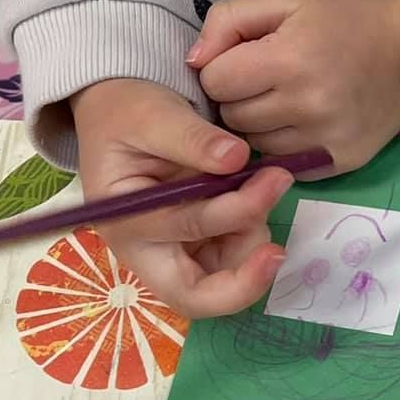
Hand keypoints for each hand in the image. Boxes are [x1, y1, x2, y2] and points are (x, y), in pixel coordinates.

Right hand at [71, 78, 292, 316]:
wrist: (120, 102)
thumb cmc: (127, 110)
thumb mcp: (152, 114)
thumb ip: (192, 138)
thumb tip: (236, 159)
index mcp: (128, 227)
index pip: (183, 275)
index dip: (234, 275)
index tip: (273, 244)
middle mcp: (147, 249)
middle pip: (199, 297)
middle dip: (246, 276)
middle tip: (279, 244)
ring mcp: (171, 246)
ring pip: (222, 275)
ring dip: (251, 241)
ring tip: (261, 184)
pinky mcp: (193, 236)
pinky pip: (230, 250)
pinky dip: (250, 227)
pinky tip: (254, 190)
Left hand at [189, 0, 399, 172]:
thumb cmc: (343, 20)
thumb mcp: (286, 0)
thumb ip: (229, 20)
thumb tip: (193, 62)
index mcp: (289, 58)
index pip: (215, 81)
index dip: (221, 68)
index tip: (244, 58)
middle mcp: (307, 105)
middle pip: (231, 117)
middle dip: (236, 98)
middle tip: (264, 79)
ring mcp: (325, 139)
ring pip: (253, 145)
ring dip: (257, 124)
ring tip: (283, 99)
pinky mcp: (339, 161)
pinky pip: (283, 163)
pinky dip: (283, 145)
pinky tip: (302, 121)